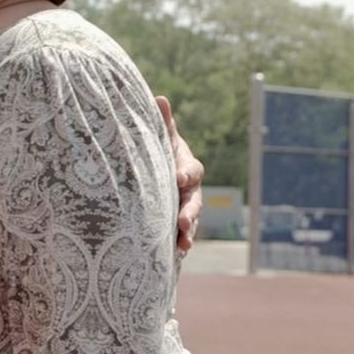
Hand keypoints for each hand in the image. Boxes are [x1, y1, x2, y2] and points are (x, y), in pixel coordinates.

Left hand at [157, 95, 202, 252]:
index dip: (185, 173)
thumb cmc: (160, 149)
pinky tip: (177, 256)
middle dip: (190, 212)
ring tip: (183, 245)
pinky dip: (181, 244)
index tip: (178, 178)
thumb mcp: (161, 137)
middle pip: (194, 201)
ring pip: (191, 220)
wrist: (162, 170)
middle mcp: (190, 189)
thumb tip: (159, 98)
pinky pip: (182, 234)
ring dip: (188, 233)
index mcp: (187, 166)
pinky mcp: (177, 222)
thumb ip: (162, 122)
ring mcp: (186, 207)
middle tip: (183, 222)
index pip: (190, 170)